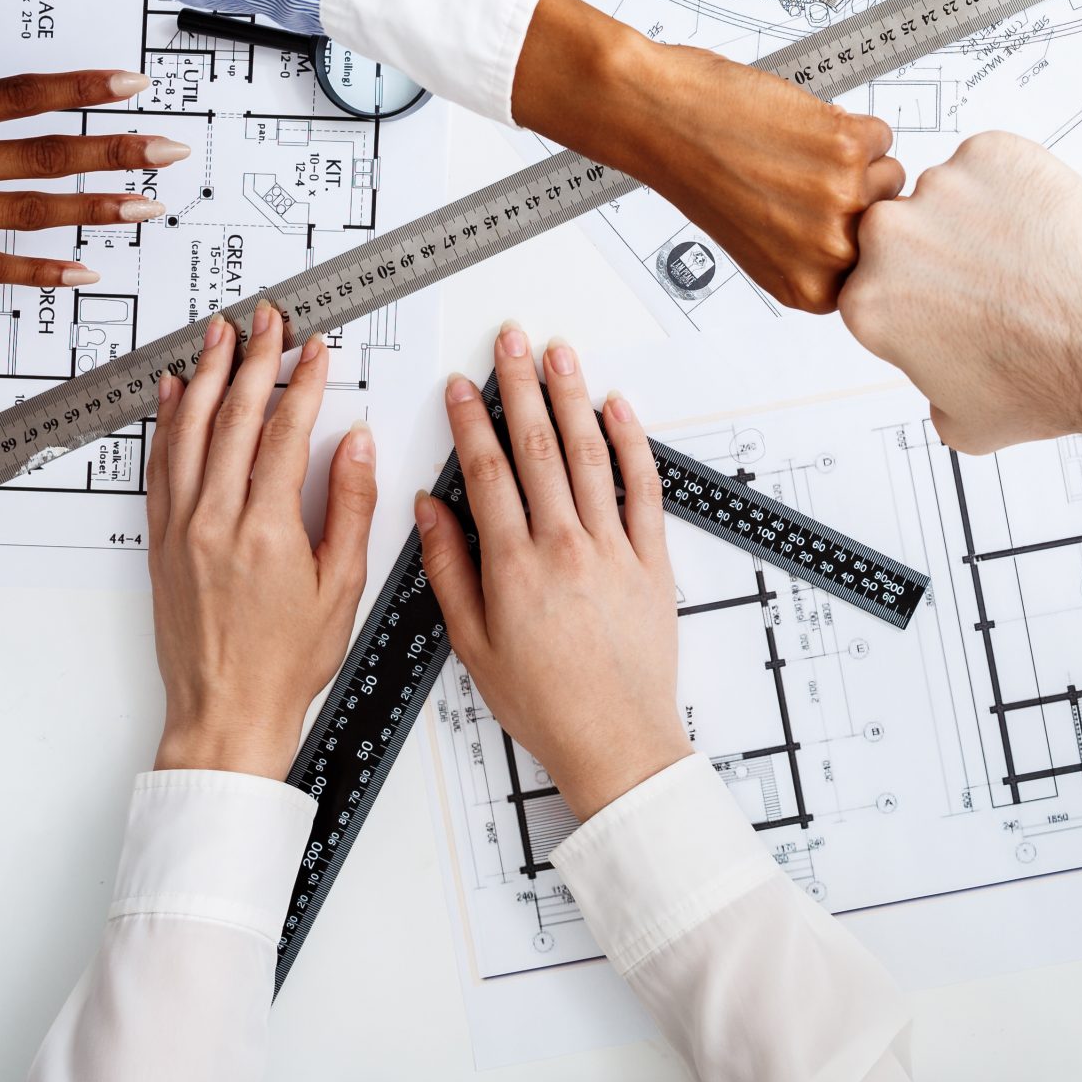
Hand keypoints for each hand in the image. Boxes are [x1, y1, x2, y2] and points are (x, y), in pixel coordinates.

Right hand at [0, 0, 183, 290]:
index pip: (18, 94)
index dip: (81, 88)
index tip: (130, 84)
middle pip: (43, 152)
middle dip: (115, 150)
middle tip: (169, 149)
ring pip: (30, 209)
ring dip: (96, 207)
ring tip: (147, 205)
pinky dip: (40, 273)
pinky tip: (83, 272)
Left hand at [147, 305, 373, 779]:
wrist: (226, 710)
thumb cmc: (287, 660)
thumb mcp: (342, 584)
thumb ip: (350, 506)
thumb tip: (355, 444)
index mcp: (267, 530)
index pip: (286, 433)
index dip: (304, 383)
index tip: (316, 350)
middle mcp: (215, 521)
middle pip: (234, 418)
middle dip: (254, 360)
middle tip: (268, 320)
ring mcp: (181, 527)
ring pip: (189, 431)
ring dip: (205, 375)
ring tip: (218, 334)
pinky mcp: (161, 540)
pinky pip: (160, 464)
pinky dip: (167, 421)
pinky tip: (174, 392)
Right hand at [417, 328, 690, 821]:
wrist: (614, 740)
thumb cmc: (543, 702)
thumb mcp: (473, 644)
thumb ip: (449, 570)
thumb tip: (428, 510)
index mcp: (514, 566)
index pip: (487, 472)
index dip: (471, 421)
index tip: (460, 385)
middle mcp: (565, 546)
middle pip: (538, 448)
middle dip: (520, 387)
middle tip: (510, 340)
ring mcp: (613, 548)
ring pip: (590, 455)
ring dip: (573, 398)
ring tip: (559, 355)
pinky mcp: (653, 559)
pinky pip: (643, 489)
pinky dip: (632, 444)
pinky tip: (619, 408)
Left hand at [512, 0, 901, 311]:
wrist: (662, 119)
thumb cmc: (699, 175)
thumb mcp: (760, 246)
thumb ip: (816, 257)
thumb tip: (876, 238)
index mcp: (812, 289)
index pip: (874, 269)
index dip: (851, 233)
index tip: (820, 217)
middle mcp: (830, 255)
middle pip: (889, 221)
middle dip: (858, 194)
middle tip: (802, 180)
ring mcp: (843, 201)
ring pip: (891, 174)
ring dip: (854, 157)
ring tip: (796, 153)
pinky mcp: (847, 147)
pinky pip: (879, 133)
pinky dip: (847, 122)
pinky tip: (799, 128)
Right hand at [840, 133, 1081, 454]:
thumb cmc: (1046, 382)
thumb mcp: (958, 420)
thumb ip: (923, 378)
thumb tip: (929, 361)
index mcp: (869, 300)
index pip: (874, 283)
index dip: (913, 296)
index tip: (943, 304)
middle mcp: (891, 238)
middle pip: (901, 231)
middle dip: (937, 253)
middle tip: (990, 280)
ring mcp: (942, 188)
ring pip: (949, 194)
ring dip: (977, 218)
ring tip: (1026, 259)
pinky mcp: (990, 153)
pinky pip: (991, 164)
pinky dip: (1014, 186)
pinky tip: (1043, 229)